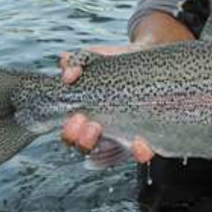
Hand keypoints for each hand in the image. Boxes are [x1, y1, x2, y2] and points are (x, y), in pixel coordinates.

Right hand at [59, 46, 154, 162]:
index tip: (77, 117)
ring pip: (112, 154)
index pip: (72, 135)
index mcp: (84, 117)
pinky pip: (142, 152)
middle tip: (92, 125)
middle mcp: (101, 131)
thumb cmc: (113, 63)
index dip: (71, 132)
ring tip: (110, 133)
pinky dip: (140, 151)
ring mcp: (123, 135)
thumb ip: (76, 62)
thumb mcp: (92, 58)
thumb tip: (66, 68)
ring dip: (109, 148)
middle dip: (85, 139)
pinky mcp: (145, 135)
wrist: (145, 57)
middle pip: (86, 147)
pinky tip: (141, 142)